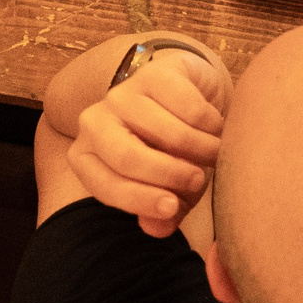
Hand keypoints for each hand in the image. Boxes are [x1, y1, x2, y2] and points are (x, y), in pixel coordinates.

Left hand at [70, 48, 228, 237]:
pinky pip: (190, 108)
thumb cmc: (169, 153)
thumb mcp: (164, 188)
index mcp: (87, 157)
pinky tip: (215, 128)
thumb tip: (156, 229)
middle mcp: (94, 122)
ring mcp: (121, 94)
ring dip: (201, 150)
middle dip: (169, 174)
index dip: (140, 200)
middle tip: (199, 181)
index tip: (173, 208)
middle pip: (127, 157)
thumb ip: (161, 213)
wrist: (183, 97)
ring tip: (215, 156)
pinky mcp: (153, 74)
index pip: (106, 186)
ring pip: (166, 132)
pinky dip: (212, 124)